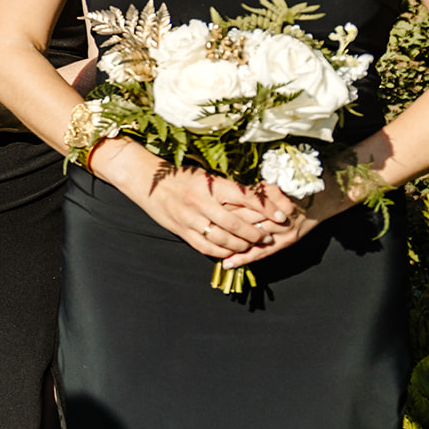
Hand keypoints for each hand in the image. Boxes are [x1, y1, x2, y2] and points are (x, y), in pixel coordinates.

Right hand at [116, 150, 297, 260]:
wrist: (146, 181)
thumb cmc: (180, 176)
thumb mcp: (205, 177)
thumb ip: (228, 190)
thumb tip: (258, 200)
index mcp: (209, 184)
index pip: (245, 197)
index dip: (266, 208)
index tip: (282, 215)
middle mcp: (200, 202)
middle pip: (236, 223)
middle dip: (257, 233)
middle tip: (270, 236)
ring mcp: (190, 218)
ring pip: (223, 239)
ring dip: (242, 245)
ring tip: (252, 245)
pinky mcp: (181, 231)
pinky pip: (206, 247)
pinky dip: (222, 252)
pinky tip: (231, 252)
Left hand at [217, 178, 356, 268]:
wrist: (325, 196)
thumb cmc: (298, 185)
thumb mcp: (275, 181)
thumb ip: (255, 189)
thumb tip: (230, 193)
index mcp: (270, 195)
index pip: (242, 203)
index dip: (223, 206)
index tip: (204, 209)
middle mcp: (275, 213)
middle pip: (243, 220)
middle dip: (221, 224)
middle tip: (199, 227)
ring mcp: (282, 230)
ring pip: (250, 238)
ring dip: (229, 243)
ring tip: (207, 246)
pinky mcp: (286, 241)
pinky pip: (262, 252)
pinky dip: (244, 258)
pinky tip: (228, 264)